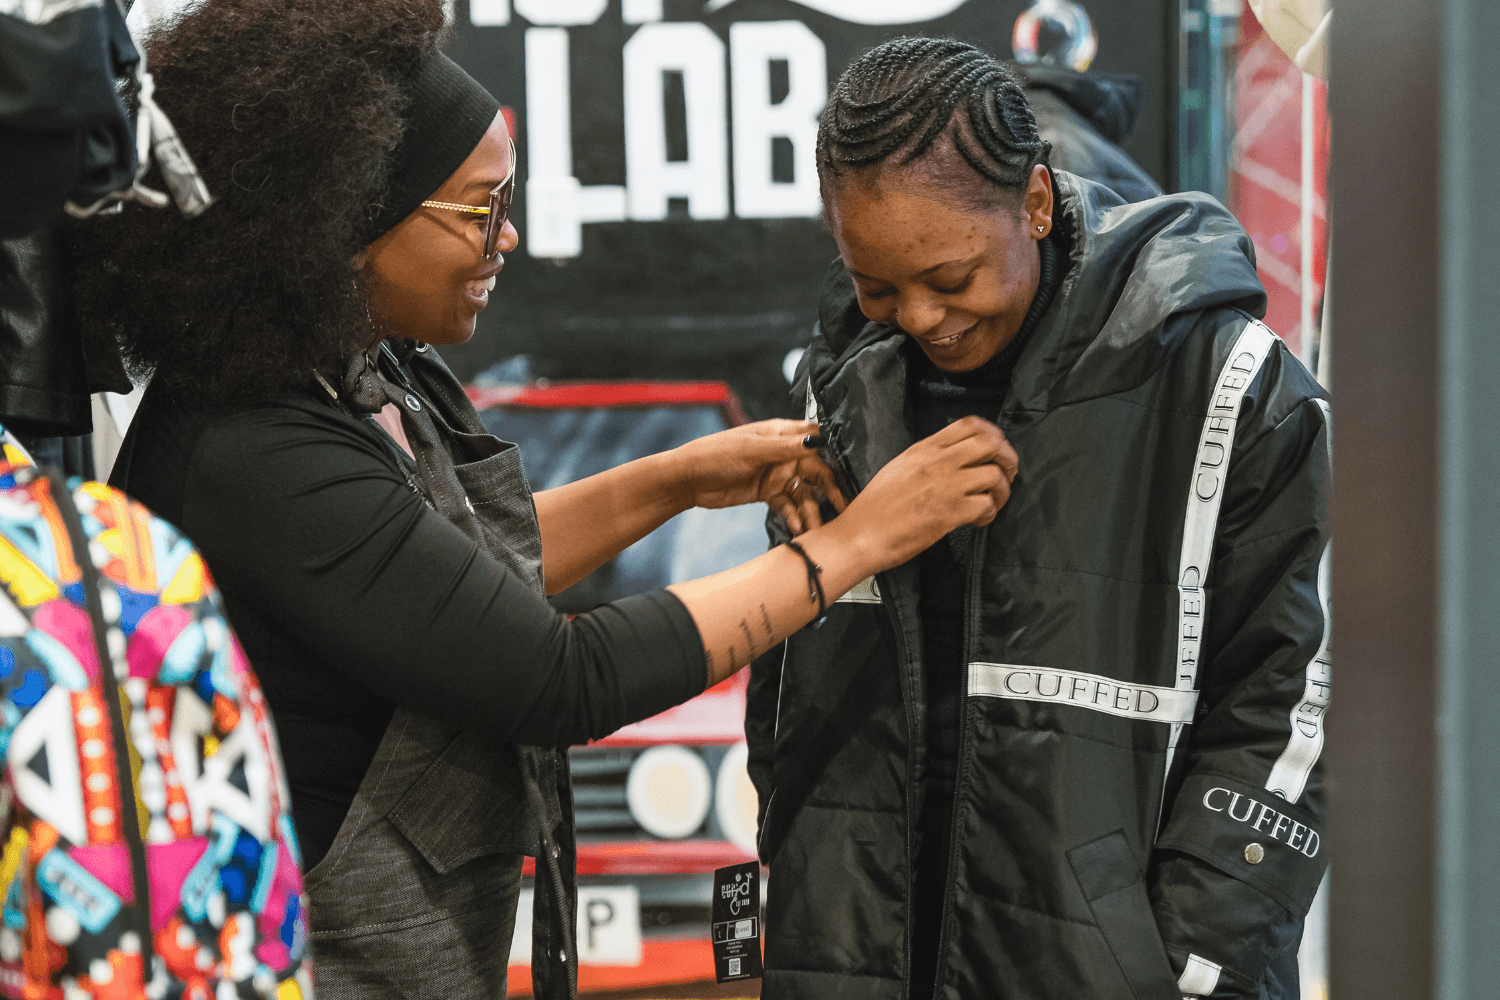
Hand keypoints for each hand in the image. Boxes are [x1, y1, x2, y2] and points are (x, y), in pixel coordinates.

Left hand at [671, 419, 847, 532]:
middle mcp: (783, 453)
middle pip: (815, 471)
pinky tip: (798, 527)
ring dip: (810, 508)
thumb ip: (786, 447)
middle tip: (841, 506)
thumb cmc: (715, 454)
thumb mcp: (752, 450)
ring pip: (803, 492)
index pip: (815, 439)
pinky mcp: (768, 493)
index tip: (848, 472)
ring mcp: (776, 474)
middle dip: (828, 489)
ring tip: (816, 526)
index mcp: (781, 434)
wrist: (688, 480)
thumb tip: (816, 440)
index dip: (833, 454)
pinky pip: (788, 505)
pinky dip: (794, 516)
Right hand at [834, 416, 1017, 572]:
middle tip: (1006, 473)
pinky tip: (978, 520)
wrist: (861, 534)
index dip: (993, 433)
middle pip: (991, 444)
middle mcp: (938, 462)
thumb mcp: (899, 467)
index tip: (997, 447)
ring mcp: (945, 486)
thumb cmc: (875, 507)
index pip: (969, 424)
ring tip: (993, 502)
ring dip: (1002, 491)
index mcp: (924, 448)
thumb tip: (954, 457)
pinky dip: (990, 514)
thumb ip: (927, 458)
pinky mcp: (950, 513)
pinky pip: (987, 506)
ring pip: (994, 475)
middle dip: (1008, 458)